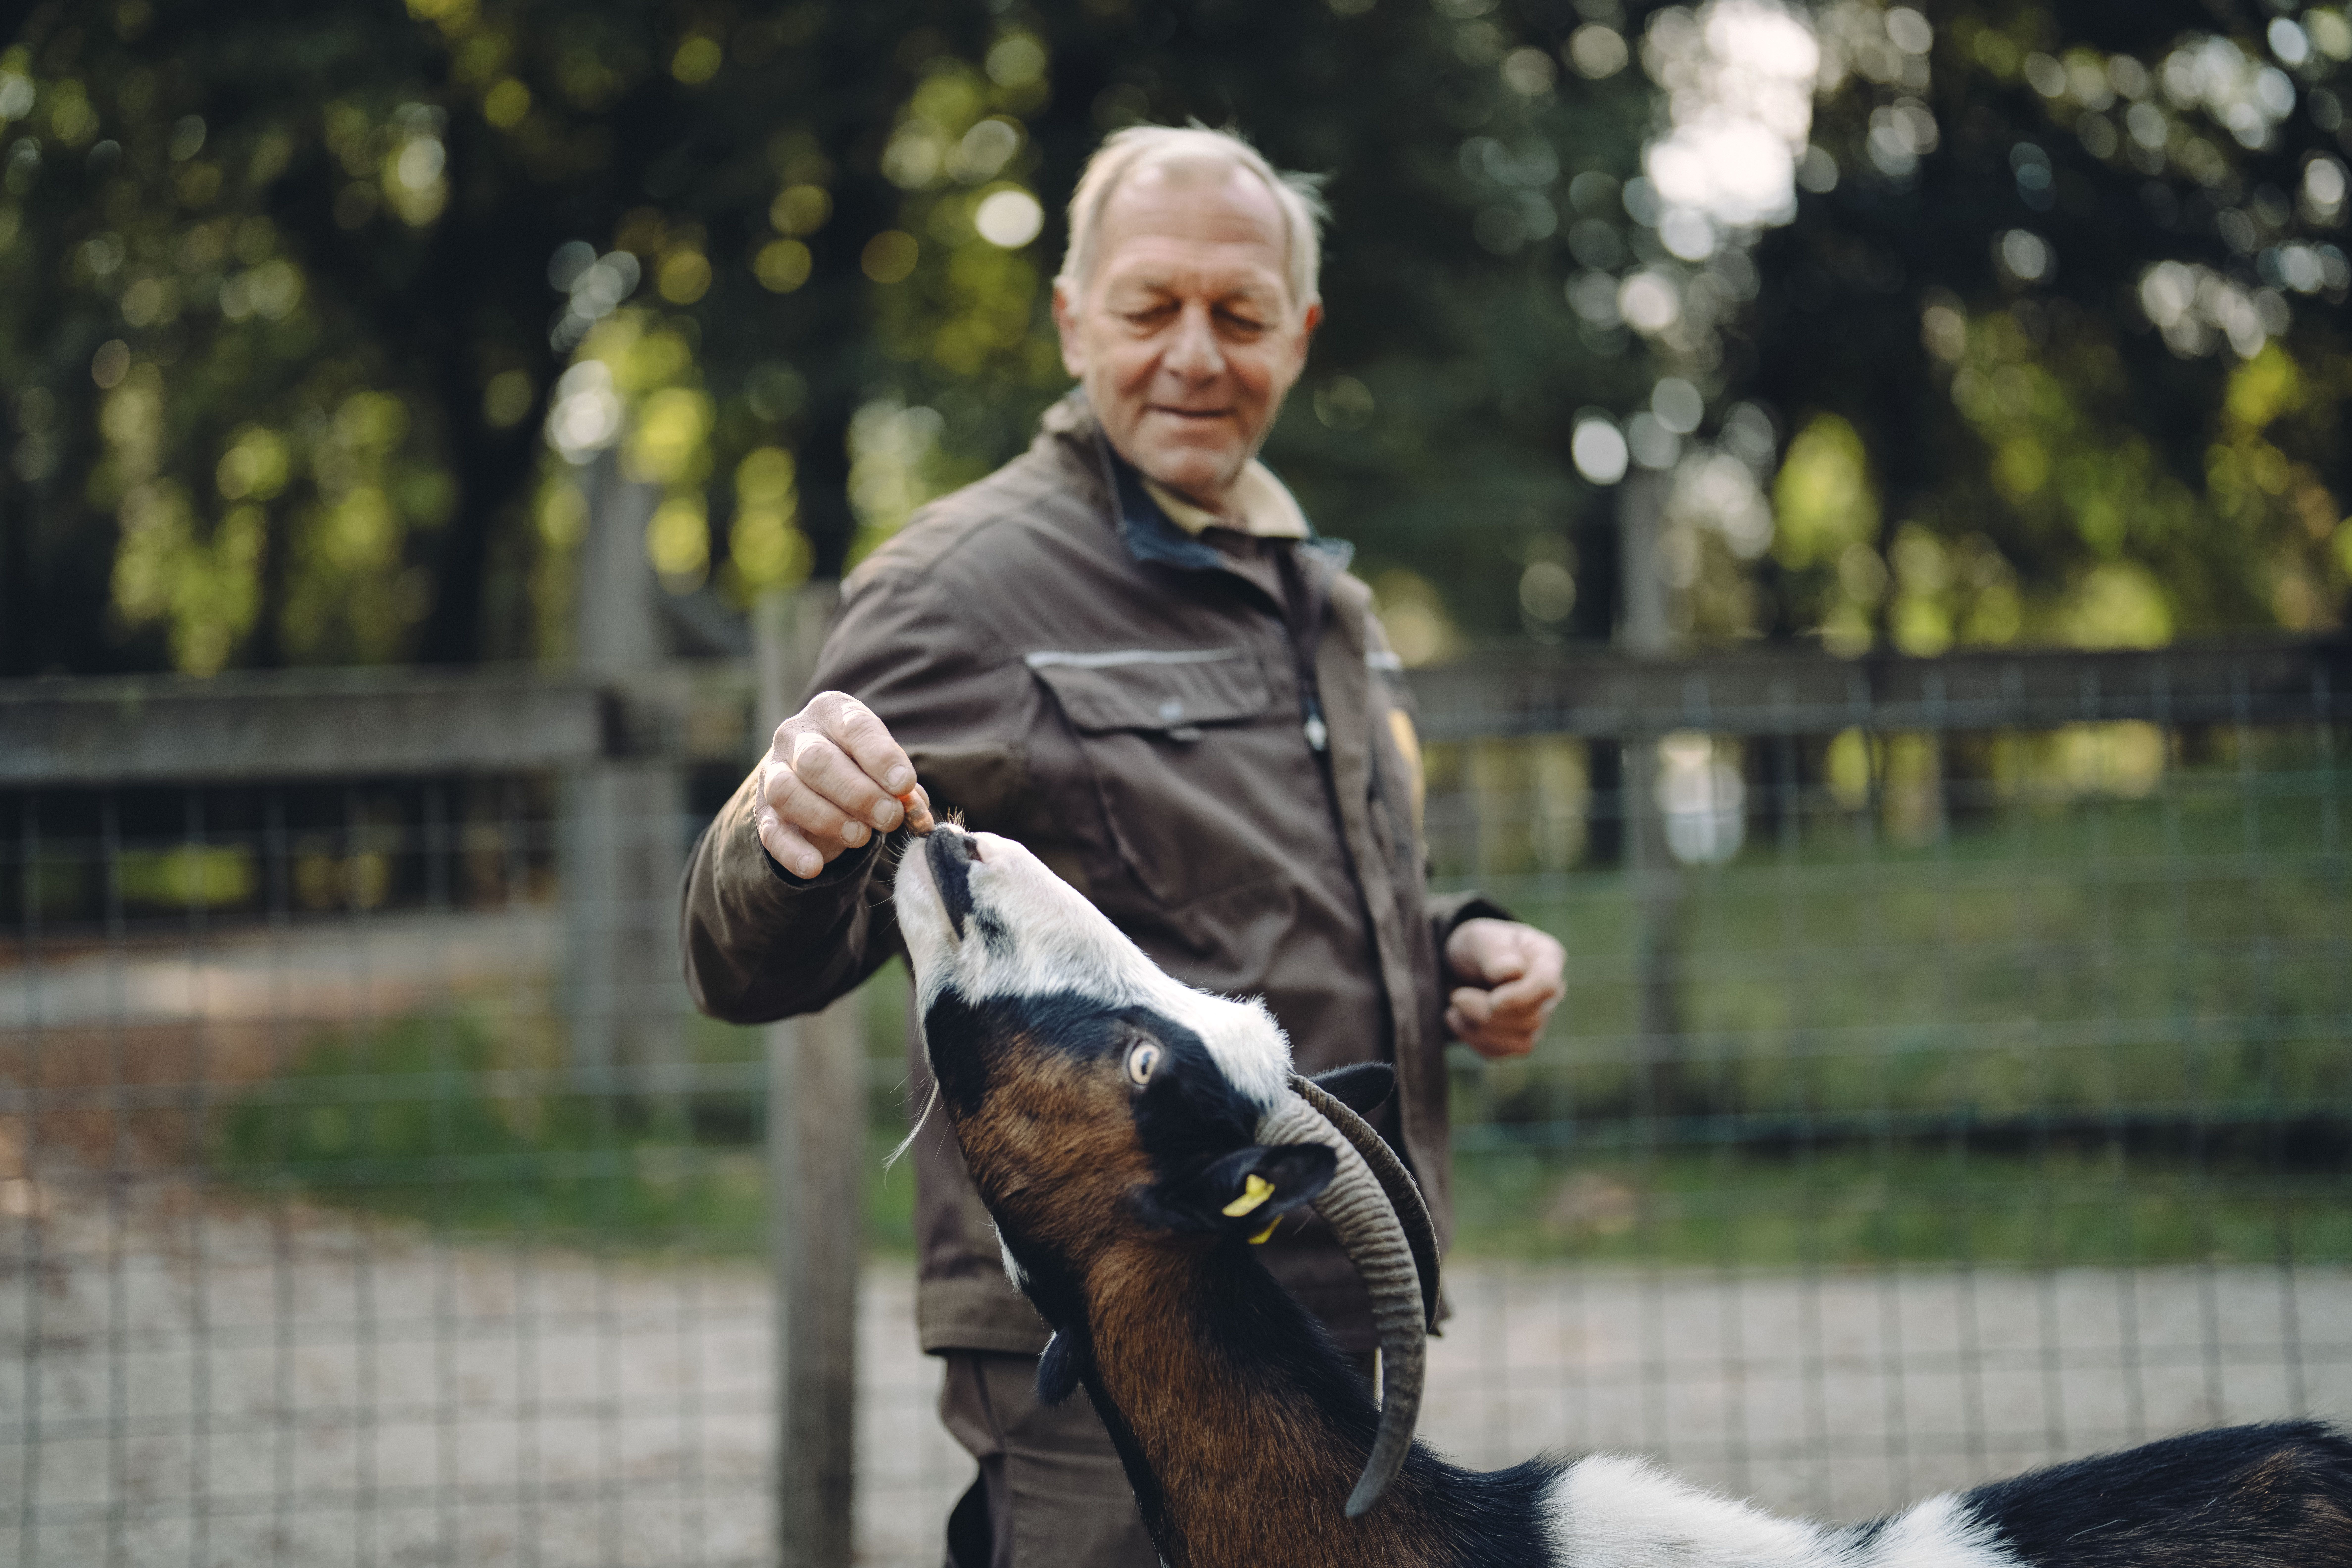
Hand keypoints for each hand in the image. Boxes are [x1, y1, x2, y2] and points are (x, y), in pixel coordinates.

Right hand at [756, 691, 934, 878]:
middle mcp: (796, 735)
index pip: (854, 728)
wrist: (822, 778)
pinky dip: (792, 852)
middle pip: (816, 760)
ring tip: (861, 837)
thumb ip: (903, 787)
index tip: (903, 785)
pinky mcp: (763, 810)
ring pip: (787, 792)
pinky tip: (814, 867)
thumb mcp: (886, 765)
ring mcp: (773, 771)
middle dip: (857, 793)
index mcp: (832, 712)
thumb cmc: (864, 766)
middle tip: (888, 817)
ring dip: (827, 818)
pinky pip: (769, 831)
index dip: (880, 757)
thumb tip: (916, 813)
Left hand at [1442, 918, 1563, 1059]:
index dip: (1519, 998)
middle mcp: (1550, 993)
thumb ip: (1495, 953)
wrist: (1463, 964)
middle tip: (1457, 996)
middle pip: (1531, 1019)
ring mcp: (1538, 1018)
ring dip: (1479, 1029)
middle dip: (1487, 1013)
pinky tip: (1457, 1018)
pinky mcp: (1518, 1038)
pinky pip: (1500, 1053)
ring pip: (1521, 1043)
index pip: (1546, 986)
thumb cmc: (1477, 946)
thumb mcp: (1479, 938)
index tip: (1492, 1001)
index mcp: (1547, 957)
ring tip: (1456, 1005)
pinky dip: (1473, 1039)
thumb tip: (1513, 973)